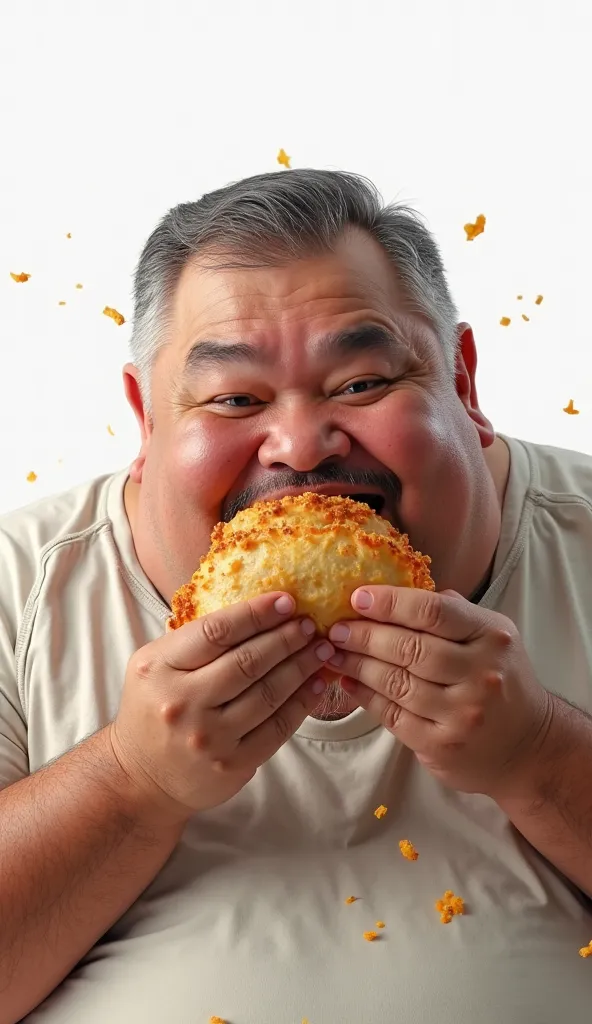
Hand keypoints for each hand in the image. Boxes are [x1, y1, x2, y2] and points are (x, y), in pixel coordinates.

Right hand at [109, 593, 333, 823]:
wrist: (140, 778)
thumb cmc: (154, 709)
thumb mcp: (157, 666)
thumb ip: (195, 641)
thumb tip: (258, 610)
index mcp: (158, 668)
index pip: (215, 631)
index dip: (256, 613)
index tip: (286, 601)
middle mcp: (182, 702)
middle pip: (247, 661)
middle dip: (286, 638)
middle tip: (310, 624)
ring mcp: (209, 737)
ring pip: (268, 693)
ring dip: (301, 666)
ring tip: (320, 648)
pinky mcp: (232, 764)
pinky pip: (278, 726)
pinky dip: (302, 701)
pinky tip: (316, 683)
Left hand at [327, 586, 550, 795]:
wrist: (530, 746)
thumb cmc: (500, 680)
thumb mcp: (492, 636)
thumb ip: (453, 612)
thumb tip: (397, 591)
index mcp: (491, 637)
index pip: (433, 612)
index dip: (390, 602)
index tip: (358, 598)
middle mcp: (480, 674)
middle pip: (409, 648)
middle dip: (365, 635)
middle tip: (335, 628)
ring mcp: (462, 713)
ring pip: (396, 682)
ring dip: (357, 665)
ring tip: (333, 653)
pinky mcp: (442, 745)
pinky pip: (393, 715)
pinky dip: (366, 696)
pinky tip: (348, 682)